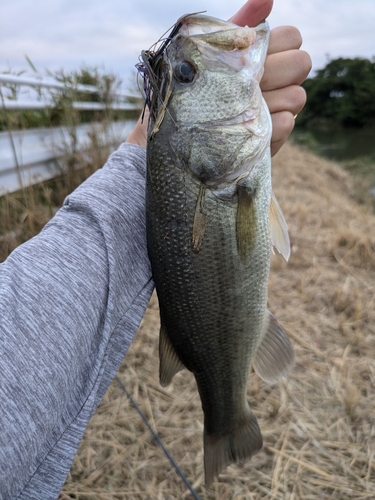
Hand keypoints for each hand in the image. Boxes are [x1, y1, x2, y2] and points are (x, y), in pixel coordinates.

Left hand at [127, 0, 311, 156]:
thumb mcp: (208, 53)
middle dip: (278, 70)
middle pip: (301, 64)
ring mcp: (273, 112)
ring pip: (297, 96)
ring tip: (240, 107)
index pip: (292, 37)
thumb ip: (237, 25)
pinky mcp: (270, 139)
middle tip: (250, 82)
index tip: (254, 56)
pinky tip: (242, 127)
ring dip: (270, 100)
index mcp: (260, 58)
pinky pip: (285, 125)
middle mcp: (273, 83)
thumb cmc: (189, 90)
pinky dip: (267, 125)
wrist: (174, 136)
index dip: (279, 43)